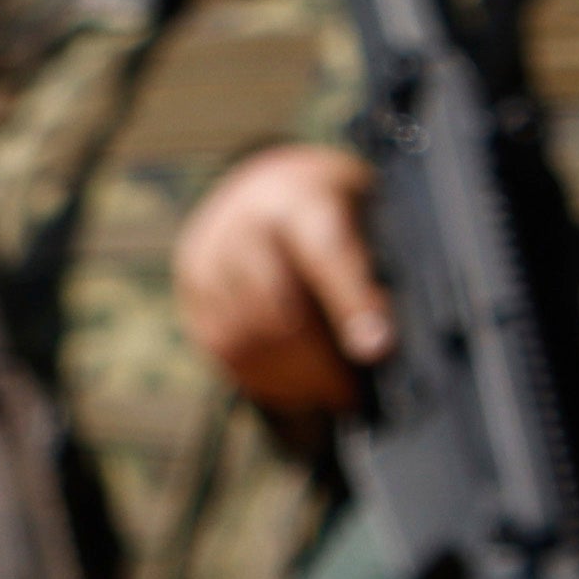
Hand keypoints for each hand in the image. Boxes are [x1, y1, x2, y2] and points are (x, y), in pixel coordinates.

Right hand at [178, 147, 389, 417]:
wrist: (271, 181)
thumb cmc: (336, 203)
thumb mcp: (371, 212)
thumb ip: (379, 261)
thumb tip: (388, 331)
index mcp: (303, 197)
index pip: (326, 252)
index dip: (351, 305)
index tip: (376, 350)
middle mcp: (244, 223)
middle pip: (276, 311)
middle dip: (318, 365)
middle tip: (351, 395)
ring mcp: (209, 256)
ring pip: (243, 336)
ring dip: (286, 379)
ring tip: (326, 398)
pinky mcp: (191, 285)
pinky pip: (219, 344)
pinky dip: (256, 376)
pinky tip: (288, 390)